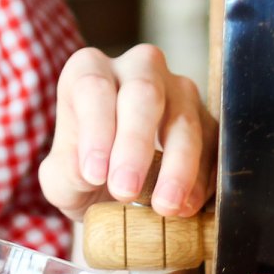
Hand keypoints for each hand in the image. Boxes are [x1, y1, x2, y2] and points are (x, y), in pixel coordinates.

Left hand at [40, 44, 216, 221]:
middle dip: (135, 143)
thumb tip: (92, 171)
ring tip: (165, 205)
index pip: (93, 87)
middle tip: (125, 189)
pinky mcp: (206, 117)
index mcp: (89, 71)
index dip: (95, 130)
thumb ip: (67, 172)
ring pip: (183, 116)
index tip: (93, 174)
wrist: (115, 188)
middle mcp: (136, 68)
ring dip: (177, 164)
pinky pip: (211, 141)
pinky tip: (188, 205)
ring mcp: (176, 88)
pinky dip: (202, 176)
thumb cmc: (83, 172)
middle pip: (142, 92)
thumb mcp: (61, 178)